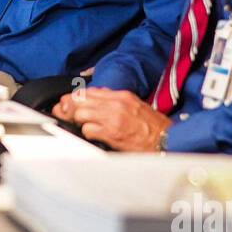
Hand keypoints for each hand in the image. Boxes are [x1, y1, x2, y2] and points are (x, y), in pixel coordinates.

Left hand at [52, 87, 171, 151]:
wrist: (165, 140)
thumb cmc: (153, 126)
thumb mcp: (135, 105)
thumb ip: (116, 100)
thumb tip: (98, 96)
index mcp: (121, 96)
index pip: (90, 91)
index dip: (75, 97)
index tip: (69, 102)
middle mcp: (115, 104)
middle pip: (81, 100)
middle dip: (69, 107)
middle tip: (65, 113)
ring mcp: (113, 118)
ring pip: (80, 113)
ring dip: (78, 121)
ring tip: (81, 125)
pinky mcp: (111, 133)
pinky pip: (88, 130)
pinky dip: (86, 133)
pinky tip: (92, 136)